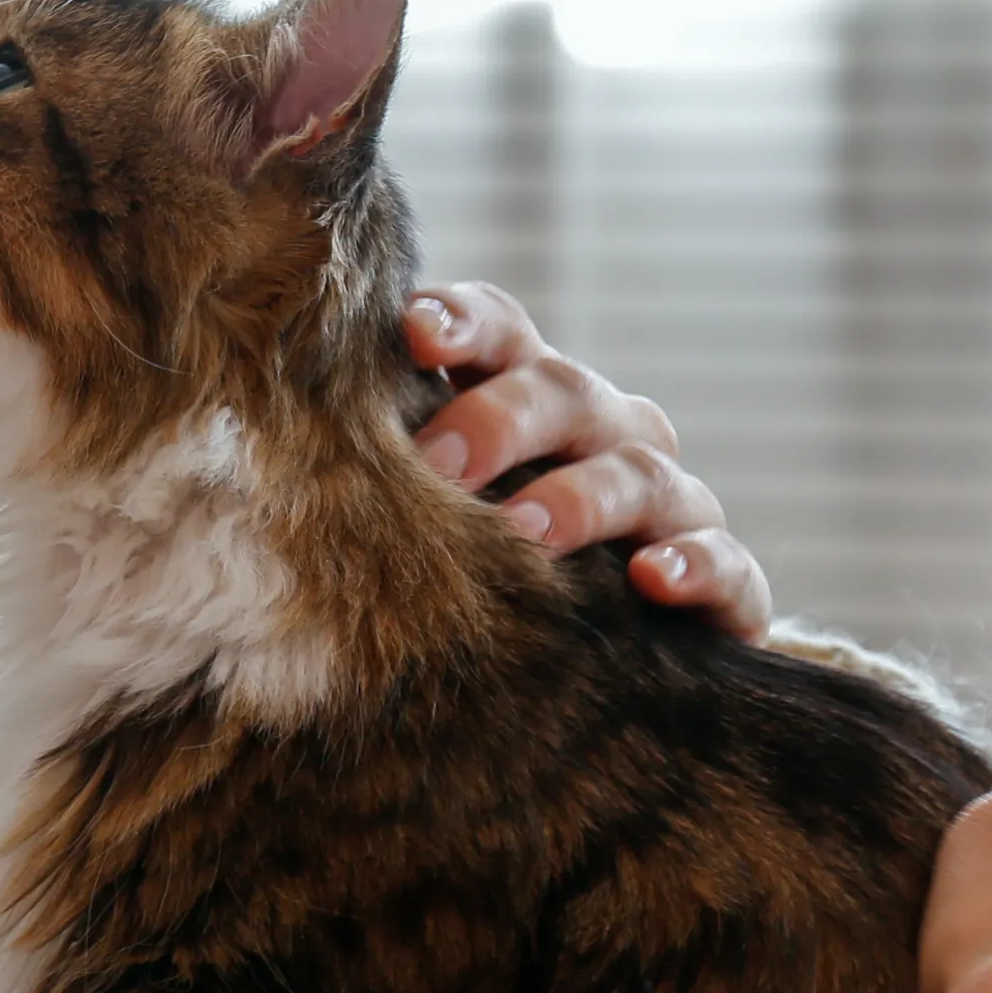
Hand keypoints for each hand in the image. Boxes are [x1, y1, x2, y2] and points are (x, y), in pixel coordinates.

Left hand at [401, 283, 769, 635]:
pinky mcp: (723, 584)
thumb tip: (267, 452)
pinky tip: (648, 581)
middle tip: (439, 464)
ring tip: (526, 533)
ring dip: (582, 495)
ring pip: (641, 471)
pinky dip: (694, 566)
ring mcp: (671, 506)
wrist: (611, 669)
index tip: (412, 329)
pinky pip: (725, 564)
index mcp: (528, 399)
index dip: (460, 322)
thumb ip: (383, 471)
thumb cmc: (486, 569)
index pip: (498, 331)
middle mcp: (605, 433)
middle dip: (501, 418)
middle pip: (564, 391)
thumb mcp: (435, 514)